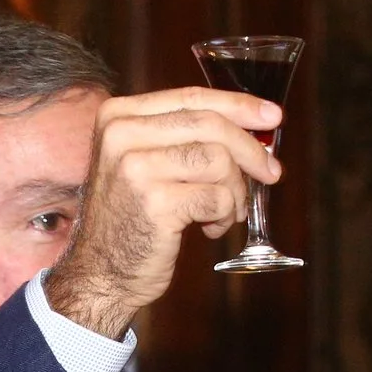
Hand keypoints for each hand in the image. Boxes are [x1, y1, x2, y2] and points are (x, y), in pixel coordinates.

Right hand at [46, 86, 283, 336]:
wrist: (99, 273)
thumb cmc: (132, 218)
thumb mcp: (144, 162)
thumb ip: (184, 137)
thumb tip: (253, 124)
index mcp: (118, 116)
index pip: (191, 98)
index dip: (238, 105)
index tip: (272, 116)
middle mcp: (122, 134)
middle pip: (211, 125)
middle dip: (250, 150)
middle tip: (271, 173)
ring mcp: (136, 168)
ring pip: (219, 160)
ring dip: (235, 191)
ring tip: (226, 212)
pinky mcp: (156, 203)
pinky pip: (218, 197)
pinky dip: (224, 214)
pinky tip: (209, 228)